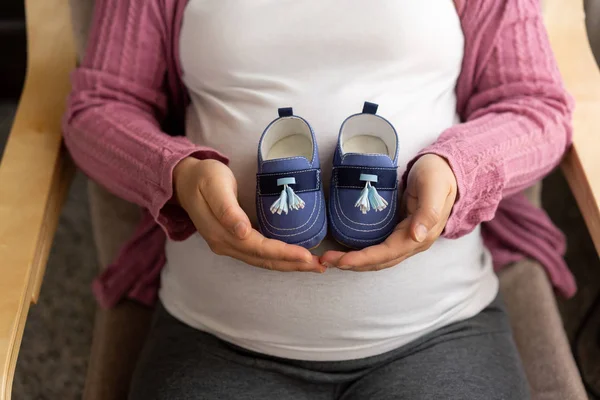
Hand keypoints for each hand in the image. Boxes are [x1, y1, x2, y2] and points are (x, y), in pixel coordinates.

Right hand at [174, 157, 323, 272]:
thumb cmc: (203, 177)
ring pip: (262, 262)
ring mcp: (227, 246)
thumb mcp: (214, 185)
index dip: (283, 253)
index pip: (258, 248)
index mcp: (221, 233)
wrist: (184, 180)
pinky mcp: (233, 242)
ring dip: (288, 266)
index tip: (307, 255)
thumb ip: (227, 209)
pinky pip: (259, 256)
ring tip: (313, 266)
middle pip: (264, 260)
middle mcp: (224, 245)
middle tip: (319, 266)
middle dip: (292, 264)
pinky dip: (278, 259)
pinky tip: (294, 259)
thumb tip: (242, 232)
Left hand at [320, 154, 456, 270]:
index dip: (364, 259)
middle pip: (380, 261)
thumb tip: (417, 236)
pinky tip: (347, 251)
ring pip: (378, 258)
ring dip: (355, 261)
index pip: (387, 253)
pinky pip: (379, 248)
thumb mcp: (434, 188)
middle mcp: (413, 242)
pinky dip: (362, 253)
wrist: (447, 170)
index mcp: (421, 236)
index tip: (342, 260)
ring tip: (331, 259)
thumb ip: (428, 212)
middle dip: (353, 263)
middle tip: (327, 260)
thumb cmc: (438, 175)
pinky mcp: (399, 232)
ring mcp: (407, 239)